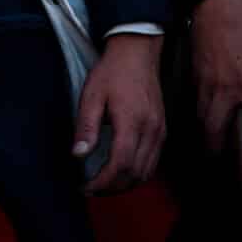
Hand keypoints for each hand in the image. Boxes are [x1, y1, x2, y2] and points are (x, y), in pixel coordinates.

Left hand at [74, 32, 165, 194]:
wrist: (137, 51)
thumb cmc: (113, 71)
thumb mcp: (92, 95)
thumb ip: (86, 126)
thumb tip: (78, 154)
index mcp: (132, 121)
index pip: (121, 164)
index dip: (103, 182)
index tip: (86, 187)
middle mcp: (151, 129)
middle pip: (135, 174)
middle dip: (112, 188)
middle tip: (92, 189)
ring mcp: (160, 130)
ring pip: (147, 171)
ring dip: (126, 184)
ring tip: (105, 185)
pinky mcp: (162, 129)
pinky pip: (153, 161)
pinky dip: (138, 174)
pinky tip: (122, 172)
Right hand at [190, 0, 241, 151]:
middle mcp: (225, 87)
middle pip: (215, 135)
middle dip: (220, 152)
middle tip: (228, 157)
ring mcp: (206, 82)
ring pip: (200, 121)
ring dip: (207, 134)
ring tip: (214, 141)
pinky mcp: (194, 73)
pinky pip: (194, 102)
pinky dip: (200, 112)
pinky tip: (206, 111)